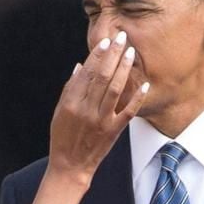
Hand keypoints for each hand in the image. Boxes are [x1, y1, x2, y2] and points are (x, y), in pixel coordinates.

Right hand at [48, 31, 147, 185]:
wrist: (70, 165)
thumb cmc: (62, 137)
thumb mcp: (59, 112)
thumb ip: (70, 89)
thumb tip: (79, 66)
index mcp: (72, 103)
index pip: (86, 73)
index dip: (96, 55)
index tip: (105, 42)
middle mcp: (87, 109)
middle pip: (102, 76)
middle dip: (113, 55)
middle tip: (121, 37)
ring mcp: (101, 120)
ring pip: (115, 89)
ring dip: (124, 69)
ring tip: (131, 53)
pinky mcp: (113, 131)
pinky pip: (128, 111)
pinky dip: (137, 97)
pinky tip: (145, 83)